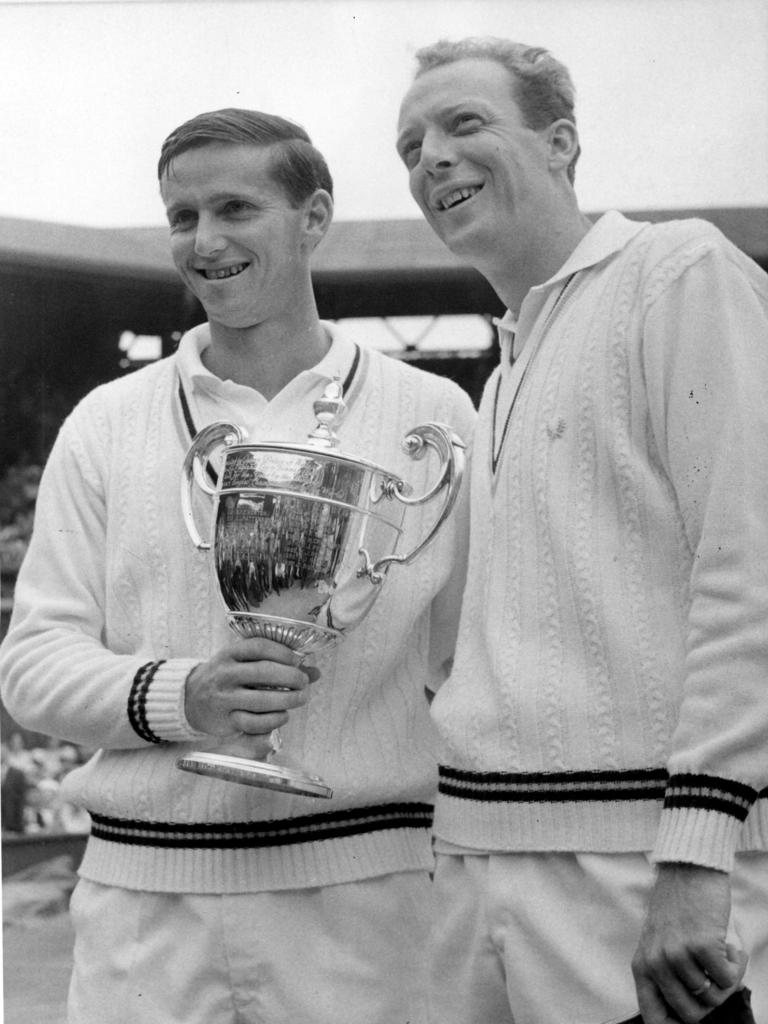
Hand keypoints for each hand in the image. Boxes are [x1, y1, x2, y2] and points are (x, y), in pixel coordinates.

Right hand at [183, 638, 316, 741]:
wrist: (191, 698)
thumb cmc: (227, 676)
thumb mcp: (245, 663)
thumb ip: (278, 664)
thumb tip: (315, 672)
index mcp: (230, 653)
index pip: (259, 647)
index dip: (283, 653)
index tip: (297, 660)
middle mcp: (225, 674)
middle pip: (263, 672)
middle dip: (291, 677)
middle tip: (304, 682)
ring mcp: (224, 698)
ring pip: (261, 700)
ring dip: (288, 700)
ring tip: (300, 698)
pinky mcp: (225, 720)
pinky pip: (254, 722)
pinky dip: (274, 720)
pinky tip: (283, 715)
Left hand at [632, 863, 747, 1023]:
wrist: (687, 867)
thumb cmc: (678, 907)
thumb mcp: (660, 943)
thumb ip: (667, 976)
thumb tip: (688, 1013)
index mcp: (642, 966)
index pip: (654, 1019)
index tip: (697, 1014)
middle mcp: (655, 963)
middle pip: (691, 1015)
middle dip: (711, 1001)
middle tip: (716, 976)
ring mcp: (677, 954)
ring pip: (713, 998)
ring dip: (726, 980)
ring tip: (723, 955)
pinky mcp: (700, 945)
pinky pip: (728, 980)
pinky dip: (736, 966)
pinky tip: (730, 946)